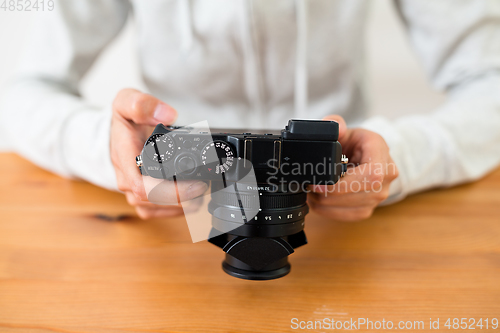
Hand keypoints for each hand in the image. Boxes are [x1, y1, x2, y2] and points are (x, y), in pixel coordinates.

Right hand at [110, 88, 207, 218]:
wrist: (117, 135)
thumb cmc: (124, 122)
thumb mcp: (127, 101)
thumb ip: (143, 105)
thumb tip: (167, 115)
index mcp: (124, 159)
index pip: (142, 186)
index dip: (170, 191)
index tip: (194, 184)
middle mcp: (127, 179)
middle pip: (153, 201)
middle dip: (182, 198)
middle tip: (204, 187)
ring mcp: (133, 192)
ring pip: (156, 209)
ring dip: (181, 206)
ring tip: (202, 194)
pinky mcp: (141, 198)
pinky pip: (156, 212)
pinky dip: (175, 210)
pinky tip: (191, 202)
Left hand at [308, 115, 398, 220]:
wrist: (364, 155)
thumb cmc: (355, 142)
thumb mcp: (344, 128)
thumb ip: (335, 122)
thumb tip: (338, 128)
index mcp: (381, 152)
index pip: (371, 175)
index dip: (343, 184)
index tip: (319, 184)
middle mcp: (386, 175)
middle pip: (359, 195)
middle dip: (328, 195)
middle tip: (309, 188)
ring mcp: (380, 194)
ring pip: (352, 208)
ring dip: (326, 204)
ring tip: (311, 193)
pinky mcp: (368, 208)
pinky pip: (348, 215)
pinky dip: (329, 211)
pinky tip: (319, 202)